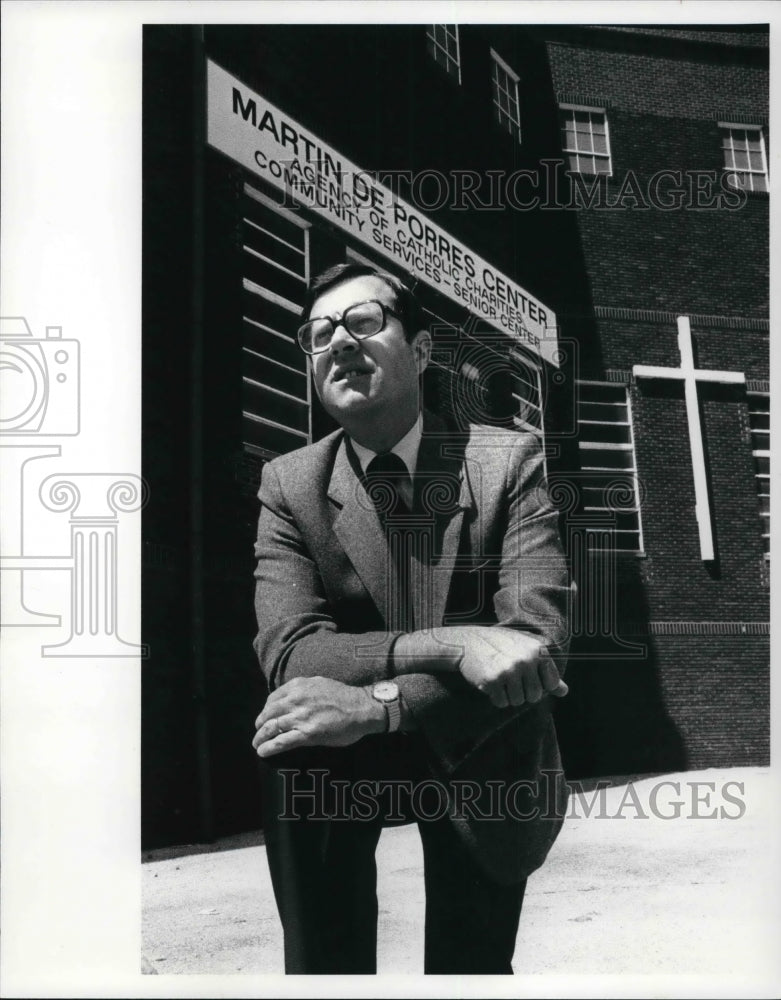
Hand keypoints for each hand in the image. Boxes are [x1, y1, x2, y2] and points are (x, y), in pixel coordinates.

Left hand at [252, 676, 385, 757]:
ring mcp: (301, 717)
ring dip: (260, 737)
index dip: (267, 710)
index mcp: (299, 686)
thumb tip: (290, 699)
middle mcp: (296, 699)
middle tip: (258, 732)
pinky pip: (281, 742)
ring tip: (257, 744)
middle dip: (260, 724)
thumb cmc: (345, 698)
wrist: (363, 708)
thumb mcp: (319, 684)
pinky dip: (268, 747)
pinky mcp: (307, 733)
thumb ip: (303, 691)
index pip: (273, 698)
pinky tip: (263, 752)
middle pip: (268, 713)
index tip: (266, 717)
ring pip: (271, 727)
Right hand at [438, 626, 567, 708]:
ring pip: (518, 701)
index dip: (539, 684)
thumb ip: (546, 671)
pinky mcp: (493, 680)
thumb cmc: (500, 646)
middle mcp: (525, 660)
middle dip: (522, 692)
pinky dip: (495, 698)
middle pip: (535, 696)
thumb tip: (564, 691)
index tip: (526, 676)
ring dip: (508, 695)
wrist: (468, 642)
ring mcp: (509, 670)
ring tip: (499, 679)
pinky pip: (501, 703)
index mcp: (537, 650)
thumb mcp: (526, 651)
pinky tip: (490, 683)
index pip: (551, 683)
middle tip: (509, 678)